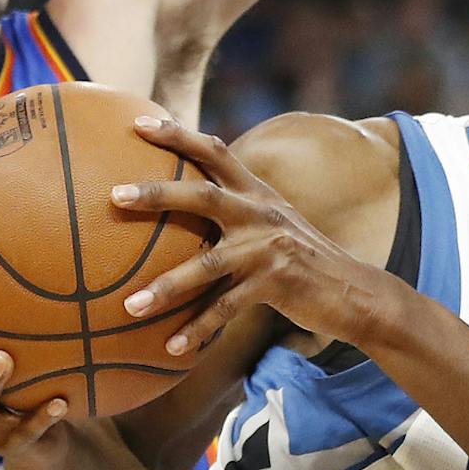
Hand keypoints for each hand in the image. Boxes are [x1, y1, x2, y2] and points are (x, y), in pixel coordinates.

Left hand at [113, 117, 394, 359]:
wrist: (353, 291)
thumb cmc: (303, 259)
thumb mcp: (273, 224)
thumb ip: (237, 210)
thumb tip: (186, 204)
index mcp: (257, 192)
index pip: (215, 150)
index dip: (178, 134)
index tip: (139, 121)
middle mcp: (261, 213)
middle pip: (202, 195)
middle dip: (157, 193)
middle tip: (114, 194)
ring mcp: (268, 249)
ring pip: (206, 265)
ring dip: (166, 287)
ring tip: (129, 306)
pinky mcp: (276, 284)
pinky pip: (226, 309)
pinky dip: (198, 330)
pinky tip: (172, 348)